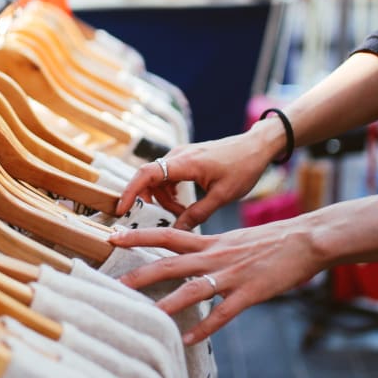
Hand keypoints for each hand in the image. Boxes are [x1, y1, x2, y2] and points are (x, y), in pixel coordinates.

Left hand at [107, 218, 326, 343]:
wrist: (305, 239)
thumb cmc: (271, 240)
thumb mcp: (234, 238)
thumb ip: (210, 247)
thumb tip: (190, 256)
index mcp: (211, 241)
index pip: (167, 234)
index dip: (139, 235)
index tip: (113, 235)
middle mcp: (216, 255)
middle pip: (171, 262)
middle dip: (141, 272)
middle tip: (115, 282)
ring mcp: (232, 274)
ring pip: (193, 288)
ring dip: (168, 303)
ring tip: (147, 315)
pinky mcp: (250, 292)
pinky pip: (223, 313)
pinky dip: (205, 327)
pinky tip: (190, 339)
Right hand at [116, 128, 277, 229]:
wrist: (256, 147)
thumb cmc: (243, 167)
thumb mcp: (222, 196)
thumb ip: (197, 214)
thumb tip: (177, 231)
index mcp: (186, 162)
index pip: (147, 173)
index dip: (131, 191)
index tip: (122, 209)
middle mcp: (178, 155)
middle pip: (149, 178)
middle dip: (151, 200)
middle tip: (166, 217)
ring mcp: (181, 155)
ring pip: (158, 179)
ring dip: (163, 198)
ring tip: (183, 212)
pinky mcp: (185, 158)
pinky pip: (167, 176)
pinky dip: (170, 191)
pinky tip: (185, 204)